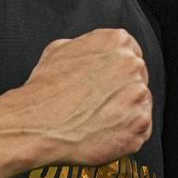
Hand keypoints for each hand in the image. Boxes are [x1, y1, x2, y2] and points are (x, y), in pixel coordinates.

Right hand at [2, 29, 152, 166]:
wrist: (37, 125)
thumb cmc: (45, 90)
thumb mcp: (58, 49)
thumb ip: (87, 46)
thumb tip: (92, 53)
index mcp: (117, 42)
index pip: (131, 54)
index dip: (117, 71)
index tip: (107, 83)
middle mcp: (133, 66)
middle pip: (138, 79)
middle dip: (122, 92)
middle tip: (97, 104)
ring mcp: (139, 96)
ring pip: (140, 105)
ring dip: (124, 113)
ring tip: (96, 120)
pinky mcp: (140, 126)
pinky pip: (140, 131)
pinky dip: (125, 135)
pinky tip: (102, 133)